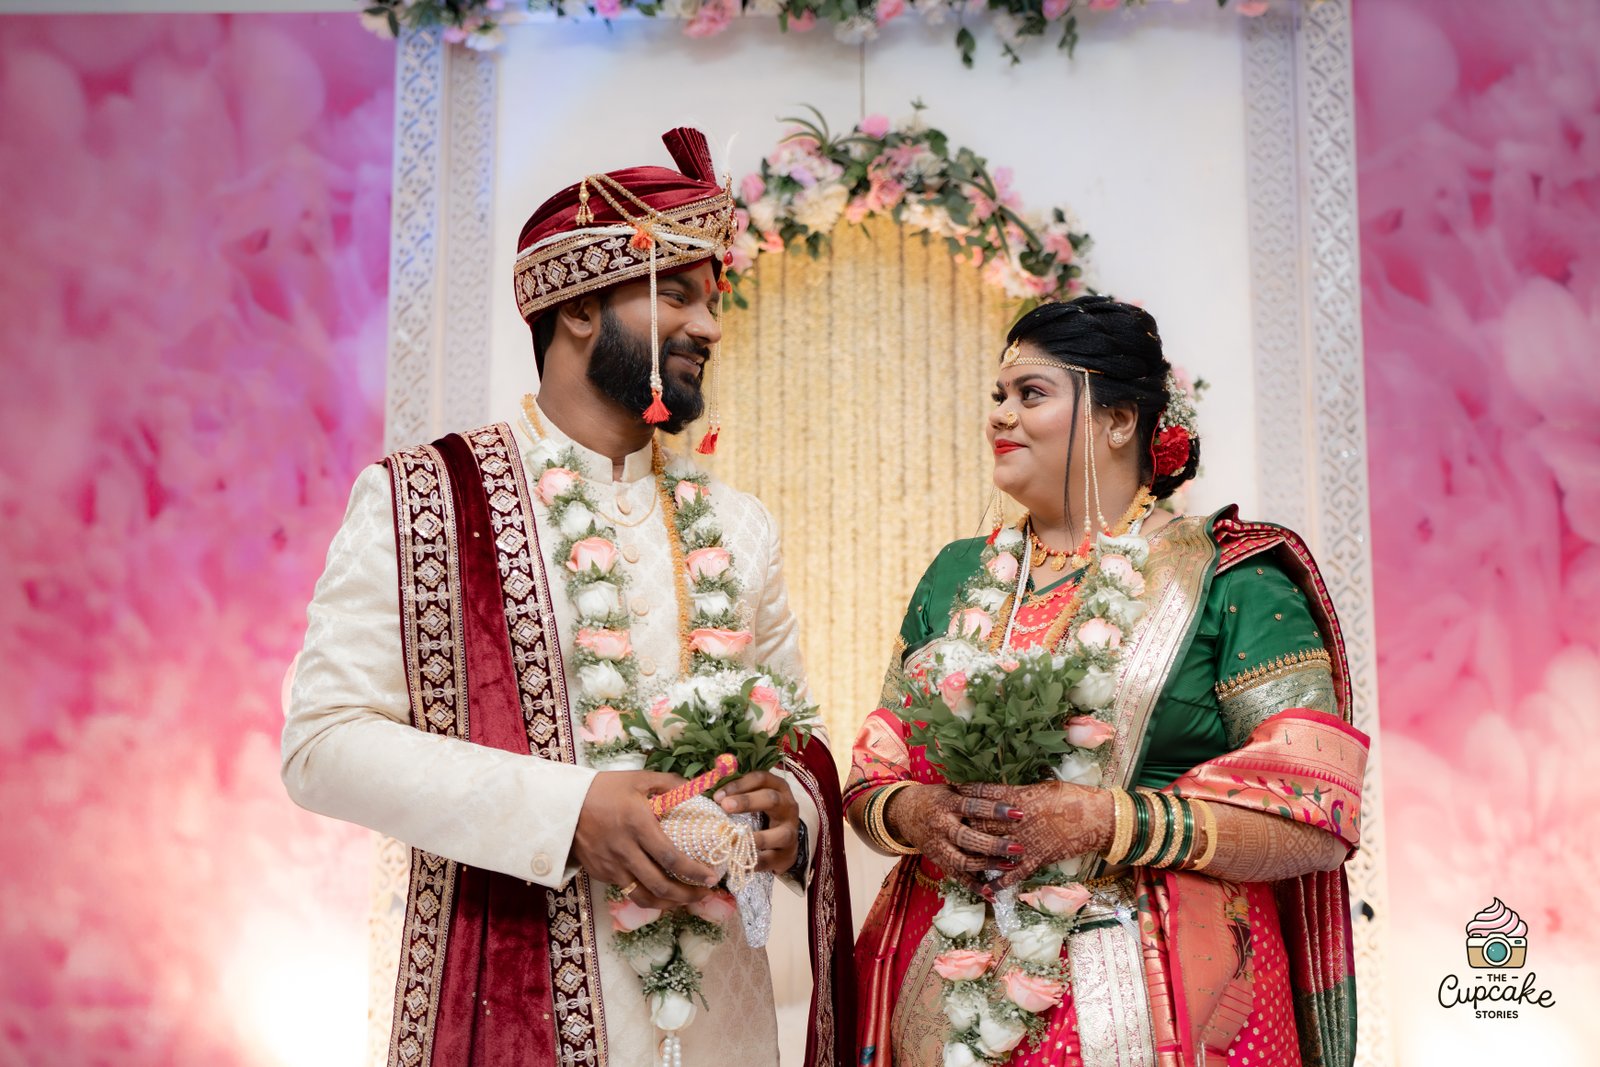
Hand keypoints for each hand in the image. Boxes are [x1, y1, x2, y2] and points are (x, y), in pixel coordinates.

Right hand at [573, 771, 718, 908]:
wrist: (562, 804)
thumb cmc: (604, 789)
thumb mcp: (638, 779)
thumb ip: (669, 784)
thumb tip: (699, 791)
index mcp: (638, 825)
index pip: (670, 857)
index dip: (694, 872)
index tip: (712, 877)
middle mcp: (625, 850)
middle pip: (660, 886)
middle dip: (687, 896)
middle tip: (705, 894)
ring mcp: (611, 866)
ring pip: (643, 897)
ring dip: (668, 904)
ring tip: (685, 901)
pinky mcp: (601, 874)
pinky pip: (628, 891)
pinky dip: (647, 896)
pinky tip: (660, 892)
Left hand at [715, 770, 799, 873]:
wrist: (784, 843)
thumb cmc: (762, 815)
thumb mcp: (753, 798)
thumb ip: (734, 793)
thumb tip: (704, 788)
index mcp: (778, 788)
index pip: (761, 779)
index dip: (739, 784)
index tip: (718, 795)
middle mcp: (788, 807)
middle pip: (771, 799)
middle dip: (747, 801)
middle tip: (725, 806)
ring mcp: (790, 832)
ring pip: (778, 833)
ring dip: (755, 837)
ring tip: (734, 840)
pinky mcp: (787, 855)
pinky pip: (772, 858)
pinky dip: (755, 861)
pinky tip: (738, 860)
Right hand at [882, 783, 1024, 895]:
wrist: (903, 812)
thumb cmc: (935, 798)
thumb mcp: (950, 789)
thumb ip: (973, 792)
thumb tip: (1007, 790)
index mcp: (946, 804)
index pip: (972, 806)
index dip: (994, 810)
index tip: (1017, 813)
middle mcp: (941, 826)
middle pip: (968, 838)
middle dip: (994, 844)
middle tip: (1018, 847)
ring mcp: (938, 846)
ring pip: (962, 861)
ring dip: (988, 865)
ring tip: (1011, 866)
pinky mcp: (938, 860)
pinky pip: (956, 876)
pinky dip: (974, 886)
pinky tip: (992, 893)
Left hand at [957, 782, 1113, 891]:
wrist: (1097, 818)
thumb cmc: (1074, 797)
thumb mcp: (1044, 787)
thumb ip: (1022, 790)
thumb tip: (1006, 790)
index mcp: (1019, 797)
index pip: (985, 793)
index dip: (967, 792)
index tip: (952, 790)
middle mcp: (1018, 820)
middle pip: (982, 821)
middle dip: (964, 822)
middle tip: (946, 823)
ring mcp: (1026, 841)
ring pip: (992, 847)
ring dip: (975, 851)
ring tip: (956, 854)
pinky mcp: (1037, 858)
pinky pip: (1014, 873)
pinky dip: (999, 882)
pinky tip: (986, 888)